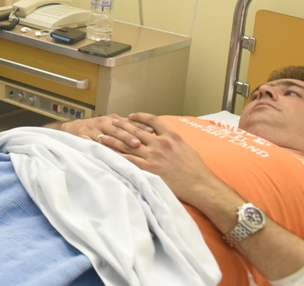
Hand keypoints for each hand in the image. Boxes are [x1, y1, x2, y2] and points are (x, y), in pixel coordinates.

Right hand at [53, 113, 146, 142]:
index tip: (153, 132)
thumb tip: (152, 136)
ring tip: (128, 147)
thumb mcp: (112, 126)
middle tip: (140, 143)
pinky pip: (94, 144)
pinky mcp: (84, 137)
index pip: (130, 122)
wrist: (71, 129)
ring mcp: (94, 129)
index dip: (141, 126)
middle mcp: (105, 122)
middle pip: (120, 129)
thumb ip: (127, 130)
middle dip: (130, 135)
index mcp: (114, 119)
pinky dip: (102, 148)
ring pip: (109, 136)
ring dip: (119, 141)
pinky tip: (108, 154)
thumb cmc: (96, 130)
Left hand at [100, 113, 215, 203]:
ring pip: (128, 144)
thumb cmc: (197, 170)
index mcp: (171, 136)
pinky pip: (128, 160)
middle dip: (121, 125)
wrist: (201, 186)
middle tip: (110, 121)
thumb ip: (174, 141)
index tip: (131, 116)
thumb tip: (166, 137)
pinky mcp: (149, 169)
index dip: (139, 116)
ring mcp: (153, 156)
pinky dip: (116, 155)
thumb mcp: (188, 148)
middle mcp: (160, 143)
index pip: (152, 120)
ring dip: (113, 139)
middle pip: (135, 130)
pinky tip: (107, 153)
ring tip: (102, 135)